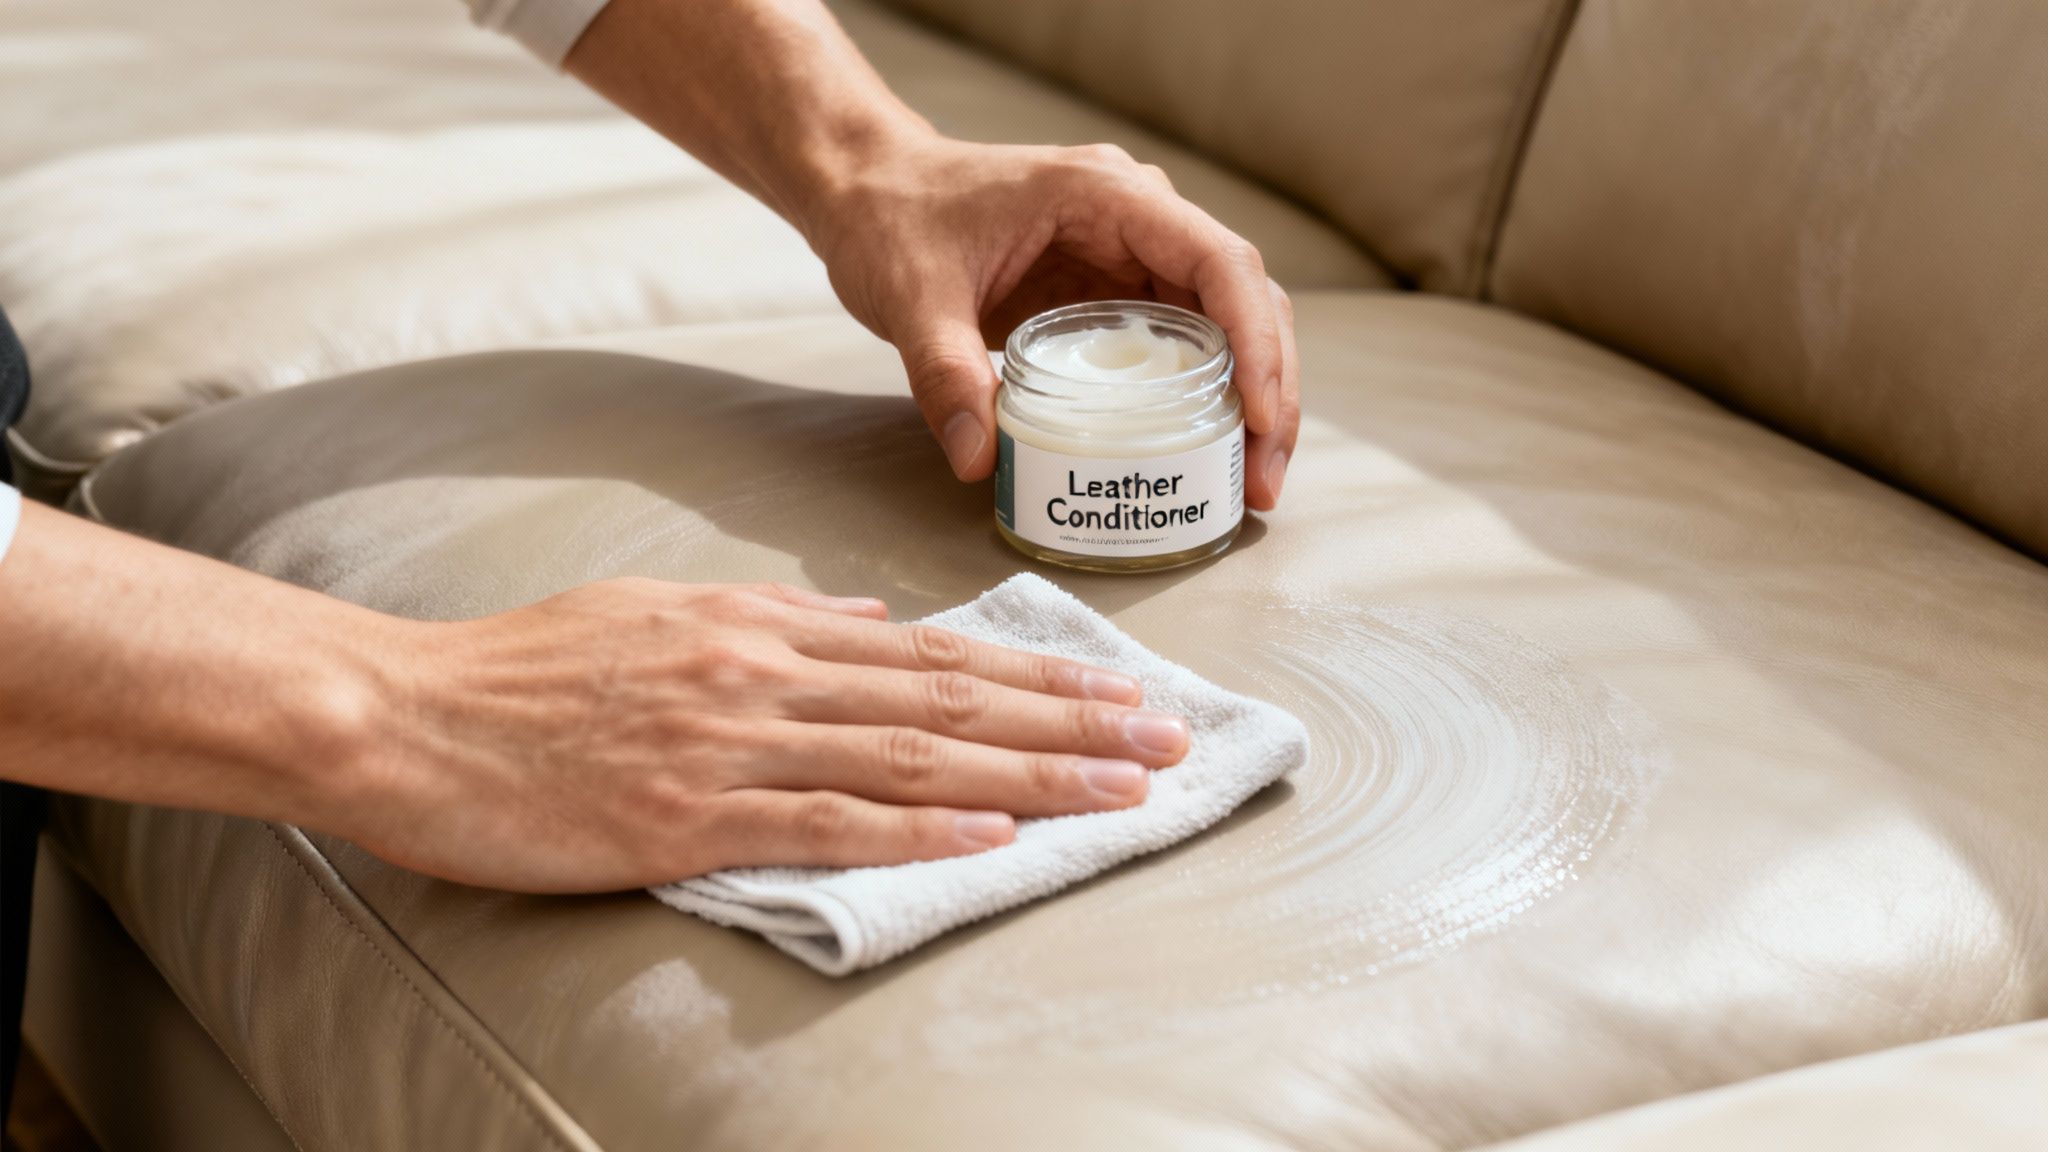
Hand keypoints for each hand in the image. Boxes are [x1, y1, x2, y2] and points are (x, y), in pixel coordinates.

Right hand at [345, 580, 1188, 891]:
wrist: (406, 715)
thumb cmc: (525, 669)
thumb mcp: (659, 610)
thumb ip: (775, 617)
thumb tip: (873, 623)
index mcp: (760, 626)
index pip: (932, 655)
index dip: (1037, 677)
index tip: (1120, 692)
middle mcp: (764, 673)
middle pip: (948, 701)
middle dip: (1069, 722)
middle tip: (1167, 739)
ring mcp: (729, 743)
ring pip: (910, 759)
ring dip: (1026, 776)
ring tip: (1119, 790)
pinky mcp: (686, 815)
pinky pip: (823, 824)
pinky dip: (915, 833)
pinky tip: (990, 840)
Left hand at [806, 137, 1299, 508]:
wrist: (868, 192)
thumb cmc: (893, 219)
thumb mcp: (913, 297)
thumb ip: (943, 374)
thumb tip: (979, 462)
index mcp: (1107, 196)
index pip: (1217, 261)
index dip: (1254, 340)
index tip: (1260, 417)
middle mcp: (1139, 217)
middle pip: (1245, 298)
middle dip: (1271, 388)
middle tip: (1263, 479)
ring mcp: (1133, 255)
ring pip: (1229, 323)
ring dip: (1254, 398)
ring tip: (1252, 481)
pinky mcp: (1116, 291)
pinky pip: (1186, 342)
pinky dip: (1210, 396)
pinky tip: (1210, 453)